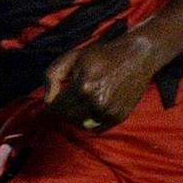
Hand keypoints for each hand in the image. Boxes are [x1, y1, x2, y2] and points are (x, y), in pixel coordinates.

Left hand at [42, 36, 161, 131]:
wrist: (136, 56)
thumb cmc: (102, 54)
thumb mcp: (73, 57)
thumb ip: (52, 76)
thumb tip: (46, 99)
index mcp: (82, 87)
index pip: (55, 108)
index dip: (50, 103)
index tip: (52, 99)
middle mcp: (95, 103)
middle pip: (67, 117)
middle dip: (63, 109)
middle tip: (66, 99)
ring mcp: (108, 112)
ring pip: (80, 125)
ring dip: (76, 116)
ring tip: (80, 102)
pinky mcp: (118, 117)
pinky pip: (96, 128)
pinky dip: (90, 121)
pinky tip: (92, 107)